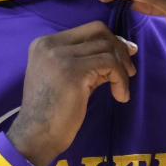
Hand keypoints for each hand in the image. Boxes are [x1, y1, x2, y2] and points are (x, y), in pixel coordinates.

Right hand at [7, 21, 137, 165]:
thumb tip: (126, 48)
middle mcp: (50, 45)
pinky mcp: (73, 72)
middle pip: (99, 32)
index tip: (124, 57)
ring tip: (122, 90)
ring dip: (122, 69)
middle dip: (119, 49)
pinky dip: (121, 80)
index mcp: (44, 44)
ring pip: (107, 48)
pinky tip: (120, 96)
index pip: (89, 29)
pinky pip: (110, 65)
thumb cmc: (53, 112)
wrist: (36, 136)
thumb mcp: (70, 78)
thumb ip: (89, 61)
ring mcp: (60, 57)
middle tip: (129, 71)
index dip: (111, 40)